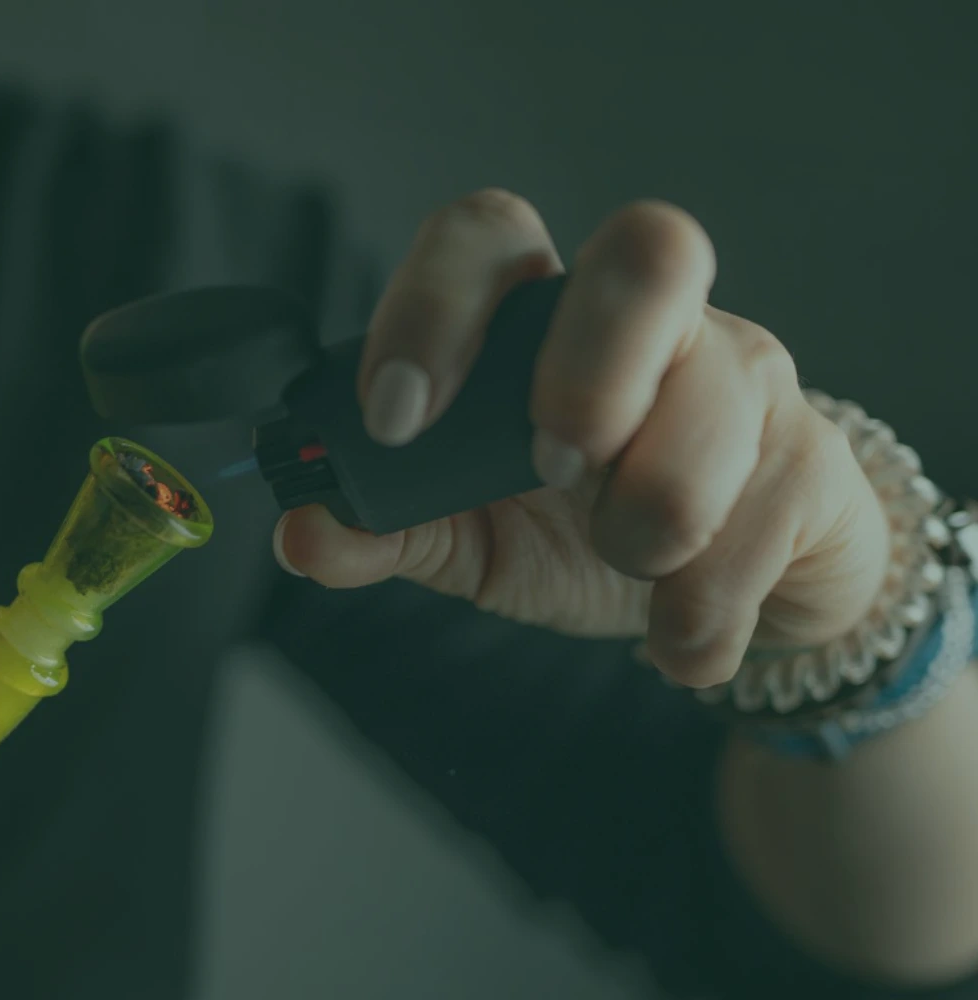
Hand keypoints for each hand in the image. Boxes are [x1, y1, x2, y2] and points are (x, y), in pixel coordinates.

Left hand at [272, 190, 891, 687]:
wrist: (713, 591)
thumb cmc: (577, 534)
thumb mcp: (469, 540)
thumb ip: (387, 531)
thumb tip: (303, 532)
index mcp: (538, 320)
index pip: (488, 236)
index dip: (432, 305)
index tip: (395, 416)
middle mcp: (649, 320)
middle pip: (648, 250)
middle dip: (591, 364)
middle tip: (554, 466)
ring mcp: (745, 372)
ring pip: (722, 397)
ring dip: (653, 517)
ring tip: (627, 569)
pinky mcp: (813, 454)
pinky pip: (772, 517)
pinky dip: (707, 611)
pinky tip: (679, 647)